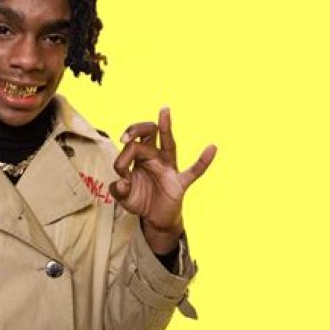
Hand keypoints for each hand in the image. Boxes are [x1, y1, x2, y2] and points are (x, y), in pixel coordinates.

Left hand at [109, 107, 215, 253]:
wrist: (155, 219)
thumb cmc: (140, 201)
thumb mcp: (124, 197)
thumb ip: (118, 190)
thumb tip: (121, 182)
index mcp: (140, 158)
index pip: (130, 148)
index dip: (122, 159)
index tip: (120, 174)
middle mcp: (155, 158)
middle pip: (148, 133)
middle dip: (136, 130)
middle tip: (125, 138)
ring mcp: (169, 168)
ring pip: (169, 144)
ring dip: (165, 128)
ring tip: (164, 110)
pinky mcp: (180, 182)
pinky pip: (194, 170)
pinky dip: (203, 161)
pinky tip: (212, 148)